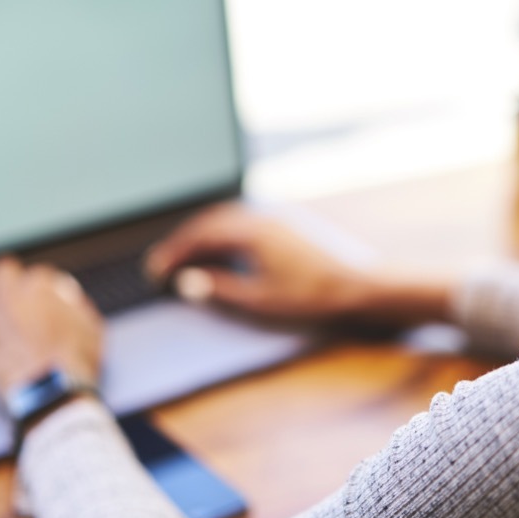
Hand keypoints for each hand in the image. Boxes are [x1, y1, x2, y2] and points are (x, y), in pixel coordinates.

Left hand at [0, 257, 104, 401]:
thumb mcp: (92, 327)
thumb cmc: (74, 360)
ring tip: (2, 306)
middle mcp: (10, 296)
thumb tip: (72, 304)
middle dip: (12, 277)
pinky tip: (1, 337)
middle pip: (3, 270)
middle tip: (21, 289)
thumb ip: (77, 308)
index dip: (49, 284)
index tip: (54, 293)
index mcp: (38, 287)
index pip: (41, 273)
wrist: (49, 393)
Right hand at [144, 204, 375, 321]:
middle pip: (211, 222)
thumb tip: (189, 281)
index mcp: (252, 231)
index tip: (156, 269)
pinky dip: (226, 235)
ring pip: (229, 219)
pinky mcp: (290, 225)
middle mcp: (263, 217)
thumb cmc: (315, 295)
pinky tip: (226, 253)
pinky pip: (247, 222)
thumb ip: (221, 289)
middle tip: (165, 263)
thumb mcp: (261, 300)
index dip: (174, 252)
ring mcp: (278, 218)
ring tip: (190, 259)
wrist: (361, 286)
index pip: (200, 235)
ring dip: (205, 236)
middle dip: (185, 242)